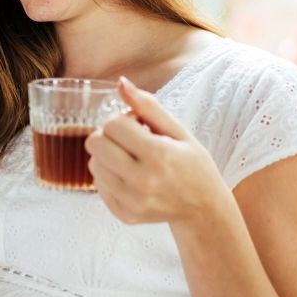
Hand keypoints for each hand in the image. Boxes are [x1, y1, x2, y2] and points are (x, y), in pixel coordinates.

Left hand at [85, 76, 230, 227]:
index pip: (112, 124)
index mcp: (158, 155)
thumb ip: (148, 106)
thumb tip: (121, 82)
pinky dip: (109, 176)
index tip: (138, 126)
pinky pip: (98, 185)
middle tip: (129, 141)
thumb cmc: (193, 165)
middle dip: (109, 136)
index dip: (123, 119)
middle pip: (95, 143)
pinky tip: (130, 177)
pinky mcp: (124, 214)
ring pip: (93, 164)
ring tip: (131, 160)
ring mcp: (131, 201)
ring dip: (107, 156)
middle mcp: (142, 181)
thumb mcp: (178, 131)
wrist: (204, 209)